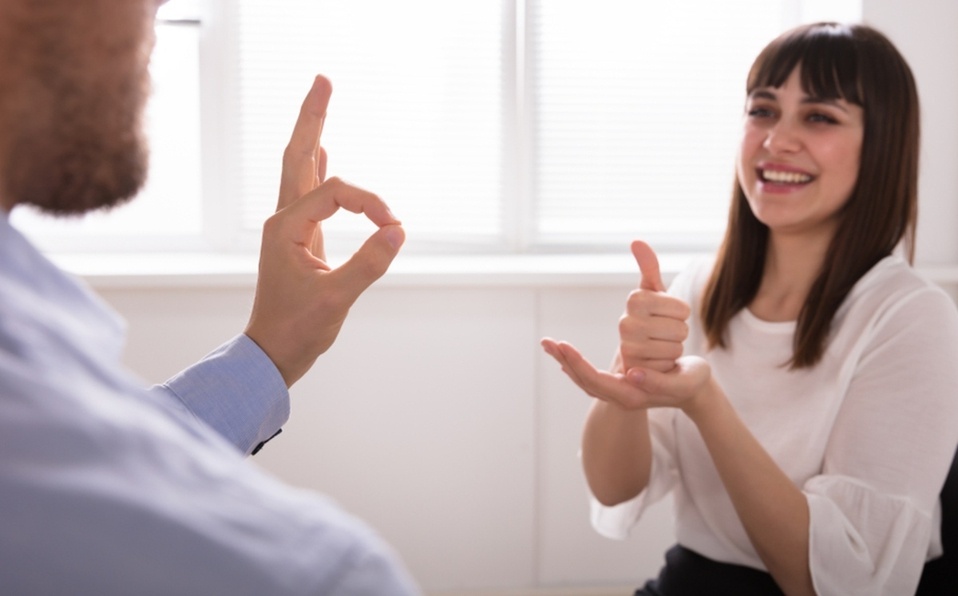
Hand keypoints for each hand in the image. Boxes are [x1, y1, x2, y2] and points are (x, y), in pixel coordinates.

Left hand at [245, 75, 404, 386]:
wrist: (271, 355)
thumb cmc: (296, 330)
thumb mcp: (336, 298)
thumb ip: (368, 263)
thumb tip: (397, 229)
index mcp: (287, 228)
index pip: (337, 193)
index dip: (370, 203)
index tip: (393, 226)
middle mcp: (283, 221)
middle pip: (299, 157)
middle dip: (312, 118)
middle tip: (324, 79)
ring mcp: (290, 229)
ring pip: (302, 172)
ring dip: (313, 136)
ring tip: (320, 102)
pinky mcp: (300, 240)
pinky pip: (309, 194)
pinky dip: (317, 169)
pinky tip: (321, 153)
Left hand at [541, 338, 712, 412]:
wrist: (696, 390)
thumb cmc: (692, 383)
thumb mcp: (681, 382)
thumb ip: (657, 381)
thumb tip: (630, 374)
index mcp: (631, 396)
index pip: (595, 381)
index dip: (577, 364)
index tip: (563, 346)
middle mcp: (621, 396)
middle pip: (584, 380)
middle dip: (564, 360)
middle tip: (547, 342)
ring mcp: (618, 391)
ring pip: (584, 379)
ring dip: (565, 362)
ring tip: (548, 344)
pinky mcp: (619, 383)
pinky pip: (591, 376)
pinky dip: (575, 365)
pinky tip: (565, 356)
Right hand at [618, 240, 689, 372]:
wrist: (641, 351)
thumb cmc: (652, 317)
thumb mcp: (654, 292)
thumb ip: (649, 267)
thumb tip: (636, 241)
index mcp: (634, 300)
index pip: (682, 308)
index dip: (680, 312)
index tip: (665, 313)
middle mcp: (625, 322)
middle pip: (680, 328)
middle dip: (678, 331)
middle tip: (662, 332)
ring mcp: (628, 347)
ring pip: (675, 346)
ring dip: (672, 347)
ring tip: (658, 345)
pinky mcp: (634, 369)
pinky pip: (668, 364)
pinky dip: (666, 364)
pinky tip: (654, 361)